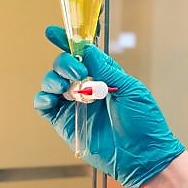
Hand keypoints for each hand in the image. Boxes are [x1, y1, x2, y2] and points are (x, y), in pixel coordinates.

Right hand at [34, 26, 184, 187]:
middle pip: (63, 66)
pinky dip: (43, 98)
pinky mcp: (65, 123)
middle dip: (64, 63)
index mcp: (103, 77)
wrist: (143, 155)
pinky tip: (51, 98)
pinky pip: (45, 106)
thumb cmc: (144, 122)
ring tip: (68, 87)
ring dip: (53, 79)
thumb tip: (85, 49)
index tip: (53, 32)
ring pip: (51, 83)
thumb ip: (105, 69)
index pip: (81, 55)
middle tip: (78, 72)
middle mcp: (86, 89)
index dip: (66, 42)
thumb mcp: (130, 88)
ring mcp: (74, 106)